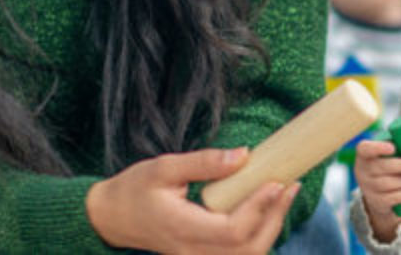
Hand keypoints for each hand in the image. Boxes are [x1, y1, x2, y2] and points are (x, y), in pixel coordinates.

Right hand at [86, 147, 298, 253]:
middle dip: (274, 218)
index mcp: (182, 228)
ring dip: (271, 228)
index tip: (275, 181)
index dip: (259, 208)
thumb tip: (244, 155)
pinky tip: (267, 210)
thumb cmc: (134, 190)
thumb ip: (203, 162)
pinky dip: (259, 236)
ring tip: (283, 196)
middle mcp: (192, 251)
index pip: (232, 231)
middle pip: (248, 249)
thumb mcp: (164, 167)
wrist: (111, 218)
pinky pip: (239, 254)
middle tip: (290, 186)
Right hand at [353, 139, 400, 242]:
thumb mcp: (396, 157)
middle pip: (381, 167)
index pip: (365, 148)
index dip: (378, 147)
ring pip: (389, 183)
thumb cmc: (391, 170)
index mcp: (365, 155)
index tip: (393, 147)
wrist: (381, 199)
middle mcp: (362, 171)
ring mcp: (368, 188)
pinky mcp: (377, 202)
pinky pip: (394, 198)